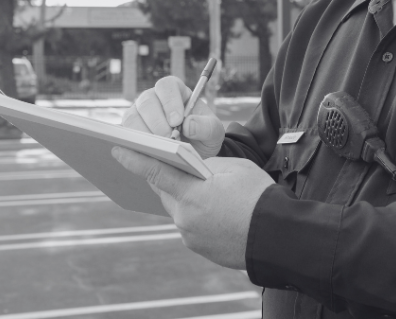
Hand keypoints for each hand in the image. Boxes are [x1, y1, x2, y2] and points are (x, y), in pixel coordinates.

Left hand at [111, 146, 274, 269]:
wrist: (277, 236)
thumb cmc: (259, 196)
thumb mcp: (234, 168)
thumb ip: (206, 166)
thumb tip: (194, 168)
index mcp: (192, 194)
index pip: (156, 172)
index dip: (135, 159)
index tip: (117, 149)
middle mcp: (185, 217)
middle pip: (166, 191)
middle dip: (169, 178)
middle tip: (176, 165)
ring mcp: (190, 235)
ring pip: (178, 209)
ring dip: (186, 197)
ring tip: (209, 191)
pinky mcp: (199, 247)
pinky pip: (190, 224)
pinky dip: (198, 214)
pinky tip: (217, 210)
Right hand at [121, 76, 224, 157]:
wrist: (195, 152)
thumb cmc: (203, 135)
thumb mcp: (214, 132)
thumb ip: (206, 127)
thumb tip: (188, 125)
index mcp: (176, 91)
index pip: (167, 86)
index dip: (169, 101)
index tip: (177, 120)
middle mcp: (155, 99)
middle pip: (147, 101)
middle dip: (157, 121)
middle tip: (168, 138)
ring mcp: (140, 114)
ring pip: (132, 116)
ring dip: (144, 133)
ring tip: (159, 148)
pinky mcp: (131, 131)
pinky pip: (126, 134)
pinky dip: (134, 143)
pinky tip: (147, 153)